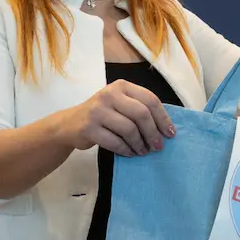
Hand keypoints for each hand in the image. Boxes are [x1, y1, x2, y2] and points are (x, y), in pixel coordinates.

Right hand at [58, 80, 174, 156]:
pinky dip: (126, 150)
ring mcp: (97, 111)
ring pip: (129, 129)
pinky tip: (131, 153)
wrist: (69, 124)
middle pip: (141, 114)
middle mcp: (109, 94)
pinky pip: (115, 142)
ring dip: (140, 144)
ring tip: (144, 151)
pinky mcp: (89, 128)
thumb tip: (166, 128)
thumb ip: (139, 108)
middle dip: (153, 133)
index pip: (150, 99)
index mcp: (121, 86)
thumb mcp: (119, 104)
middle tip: (158, 146)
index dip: (163, 118)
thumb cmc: (102, 114)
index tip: (170, 133)